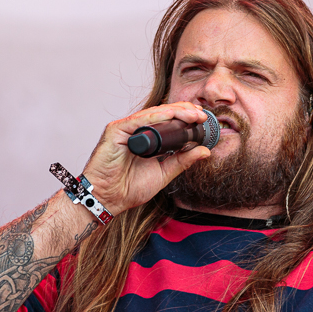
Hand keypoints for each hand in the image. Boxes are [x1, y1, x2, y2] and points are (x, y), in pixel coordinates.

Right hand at [80, 102, 210, 213]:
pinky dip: (156, 117)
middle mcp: (136, 130)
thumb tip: (205, 151)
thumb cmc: (128, 188)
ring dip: (176, 112)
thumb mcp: (164, 173)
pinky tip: (172, 115)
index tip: (203, 118)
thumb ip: (183, 161)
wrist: (106, 199)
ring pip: (154, 114)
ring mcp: (125, 129)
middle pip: (163, 114)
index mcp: (147, 139)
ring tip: (194, 115)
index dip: (186, 117)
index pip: (168, 121)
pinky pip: (139, 120)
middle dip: (185, 111)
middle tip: (202, 114)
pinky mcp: (116, 131)